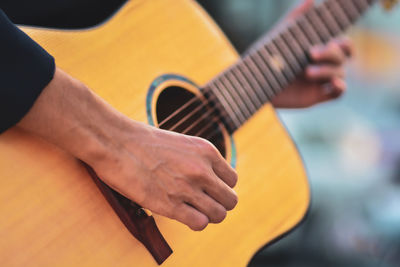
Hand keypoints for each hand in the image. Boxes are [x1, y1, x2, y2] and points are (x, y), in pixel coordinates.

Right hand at [18, 68, 237, 230]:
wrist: (116, 142)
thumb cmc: (144, 142)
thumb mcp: (182, 143)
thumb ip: (199, 160)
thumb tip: (209, 179)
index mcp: (207, 151)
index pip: (232, 180)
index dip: (221, 188)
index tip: (207, 189)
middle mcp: (202, 170)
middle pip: (230, 200)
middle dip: (219, 204)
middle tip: (202, 203)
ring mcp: (187, 188)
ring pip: (219, 214)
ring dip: (208, 216)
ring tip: (193, 210)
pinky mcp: (170, 205)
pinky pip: (200, 223)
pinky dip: (195, 223)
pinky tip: (182, 215)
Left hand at [271, 0, 353, 107]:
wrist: (254, 82)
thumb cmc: (265, 57)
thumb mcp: (280, 36)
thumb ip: (296, 17)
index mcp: (318, 49)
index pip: (342, 45)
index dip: (345, 44)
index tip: (333, 41)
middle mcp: (322, 64)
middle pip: (342, 56)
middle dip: (330, 53)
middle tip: (311, 53)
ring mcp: (321, 80)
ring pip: (340, 73)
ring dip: (327, 70)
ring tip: (306, 72)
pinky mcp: (318, 95)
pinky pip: (339, 92)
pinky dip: (339, 87)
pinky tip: (333, 83)